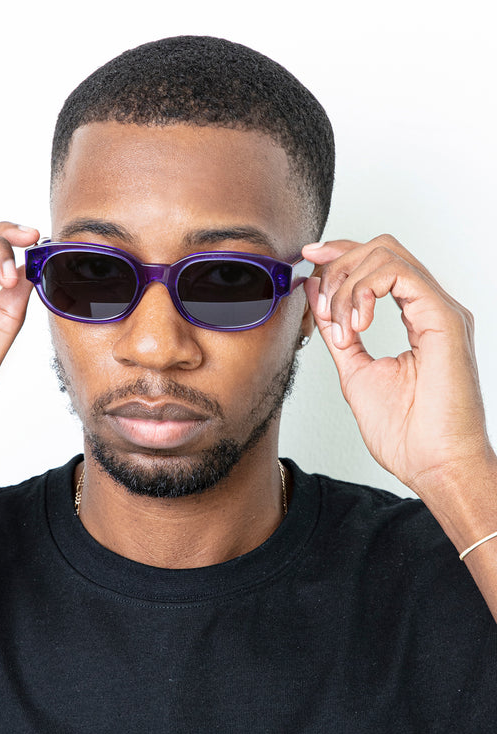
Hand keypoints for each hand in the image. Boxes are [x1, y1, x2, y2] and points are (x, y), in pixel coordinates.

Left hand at [302, 234, 492, 494]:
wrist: (433, 465)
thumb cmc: (407, 432)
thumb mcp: (354, 370)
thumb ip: (337, 332)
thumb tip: (316, 296)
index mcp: (418, 317)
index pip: (380, 262)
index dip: (342, 252)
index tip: (309, 258)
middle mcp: (431, 307)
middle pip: (381, 249)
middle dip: (338, 266)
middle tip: (321, 304)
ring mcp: (441, 310)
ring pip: (387, 254)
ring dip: (348, 285)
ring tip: (342, 327)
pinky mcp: (445, 318)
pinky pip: (400, 274)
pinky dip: (365, 290)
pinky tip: (357, 324)